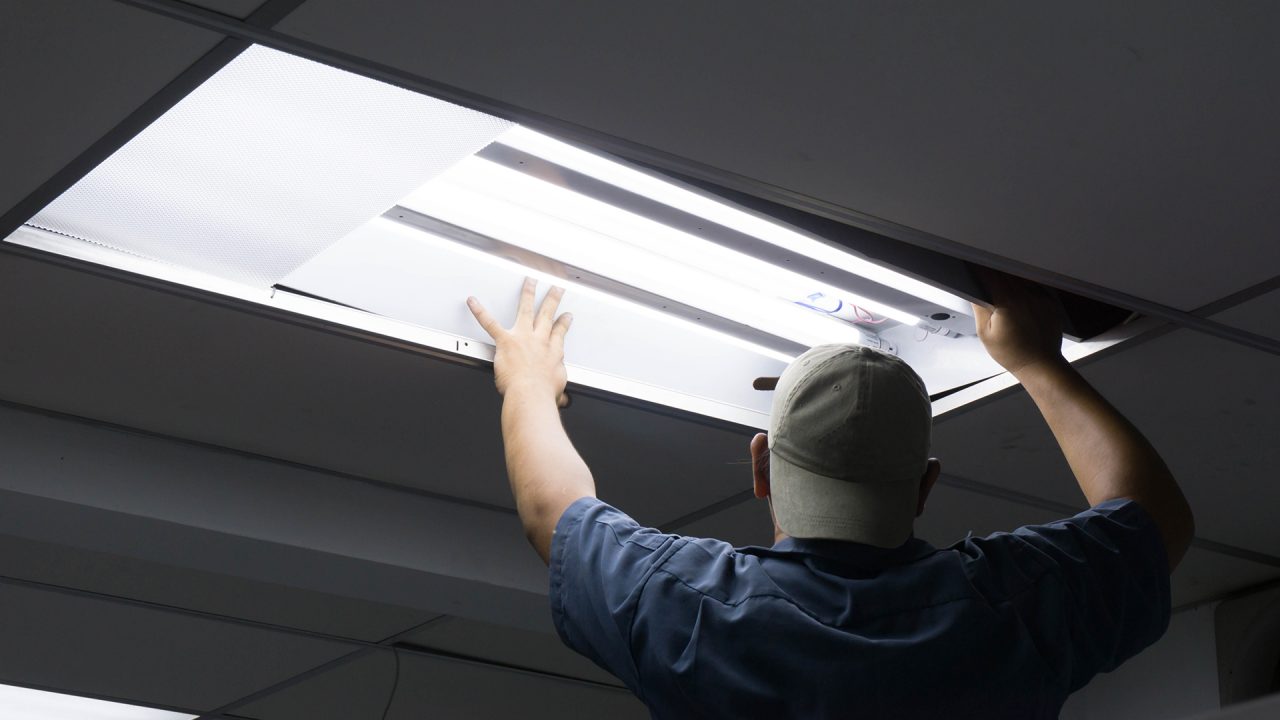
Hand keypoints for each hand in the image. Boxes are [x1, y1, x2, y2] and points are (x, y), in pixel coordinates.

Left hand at [467, 277, 573, 407]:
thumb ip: (557, 392)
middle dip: (552, 299)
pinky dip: (480, 312)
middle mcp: (540, 340)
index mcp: (553, 352)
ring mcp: (523, 338)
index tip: (566, 316)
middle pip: (547, 313)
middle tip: (555, 288)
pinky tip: (473, 302)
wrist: (532, 395)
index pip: (560, 332)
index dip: (564, 322)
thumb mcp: (556, 391)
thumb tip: (560, 399)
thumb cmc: (542, 394)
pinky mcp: (506, 341)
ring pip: (526, 309)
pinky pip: (490, 323)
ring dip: (528, 294)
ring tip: (529, 282)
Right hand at [972, 270, 1065, 374]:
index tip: (976, 268)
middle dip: (996, 274)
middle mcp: (1026, 296)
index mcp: (1007, 303)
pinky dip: (1026, 288)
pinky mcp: (1050, 302)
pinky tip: (1020, 300)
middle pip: (1006, 274)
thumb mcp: (985, 333)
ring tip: (1005, 293)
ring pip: (1022, 278)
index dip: (982, 270)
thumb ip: (980, 309)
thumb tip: (975, 292)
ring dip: (1011, 279)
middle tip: (988, 278)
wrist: (1040, 364)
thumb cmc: (1013, 353)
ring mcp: (1040, 298)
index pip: (991, 277)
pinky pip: (1036, 287)